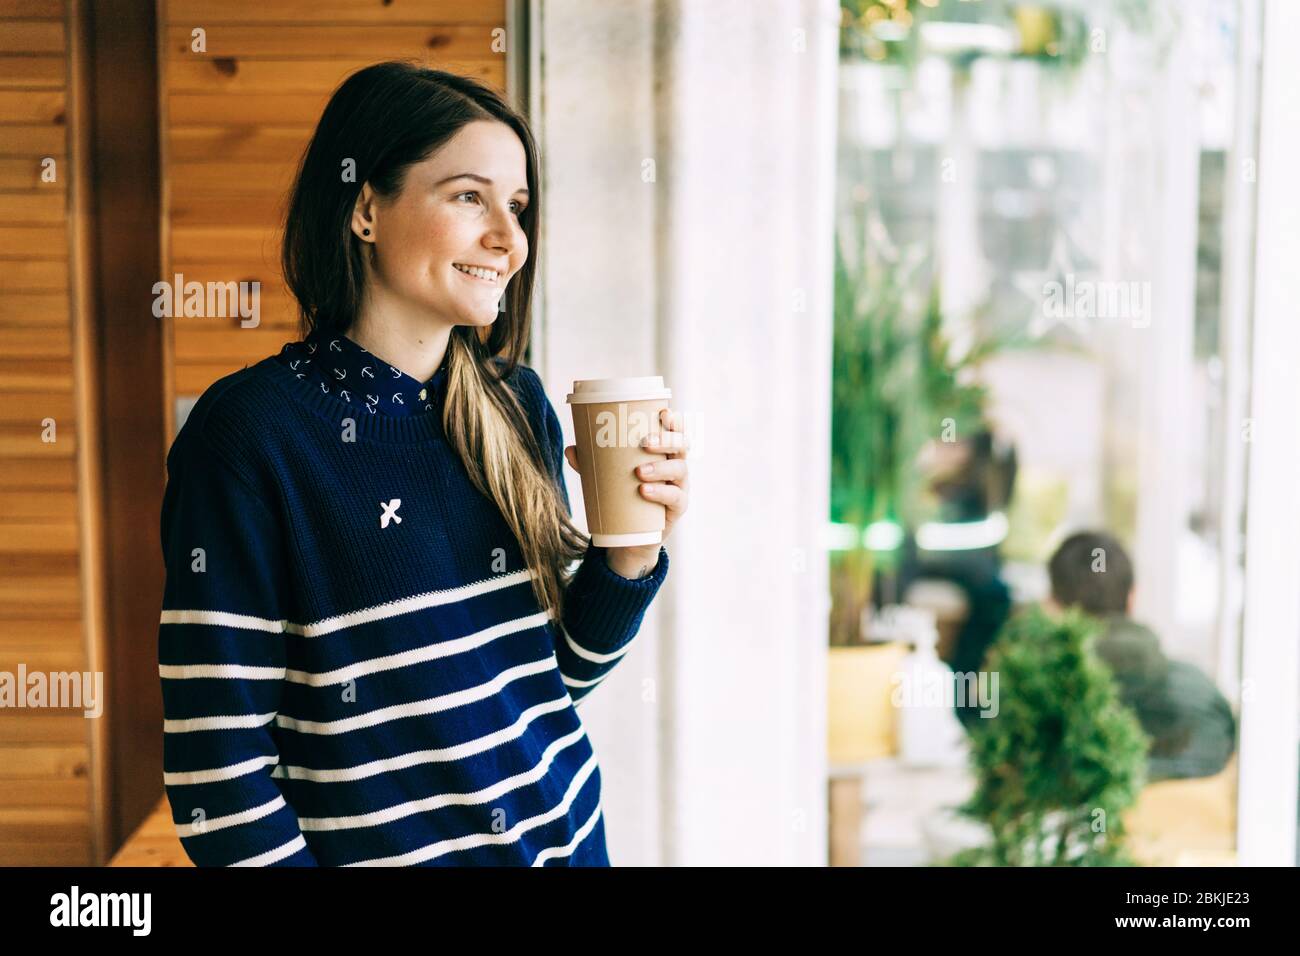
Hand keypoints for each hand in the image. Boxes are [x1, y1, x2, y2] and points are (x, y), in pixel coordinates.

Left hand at [563, 406, 690, 576]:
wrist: (634, 535)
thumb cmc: (626, 496)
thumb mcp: (609, 478)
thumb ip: (592, 464)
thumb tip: (571, 449)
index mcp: (664, 452)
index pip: (675, 432)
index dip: (674, 421)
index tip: (664, 412)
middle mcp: (676, 466)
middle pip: (681, 446)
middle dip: (666, 440)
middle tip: (644, 442)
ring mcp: (680, 487)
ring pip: (679, 470)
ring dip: (660, 467)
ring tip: (639, 472)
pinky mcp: (677, 508)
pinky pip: (675, 497)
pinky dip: (660, 493)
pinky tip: (645, 491)